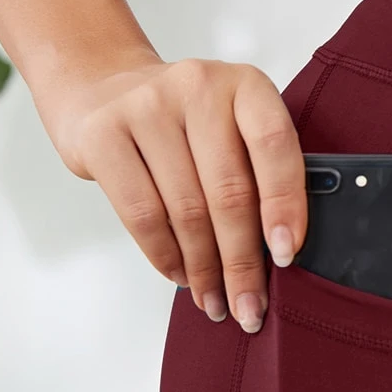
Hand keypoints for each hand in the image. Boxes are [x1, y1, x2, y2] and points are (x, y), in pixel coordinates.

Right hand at [38, 51, 306, 332]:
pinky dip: (165, 255)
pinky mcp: (103, 135)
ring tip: (215, 301)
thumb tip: (281, 253)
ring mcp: (146, 107)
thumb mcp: (232, 126)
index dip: (284, 205)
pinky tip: (181, 275)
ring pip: (186, 210)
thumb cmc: (185, 124)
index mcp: (245, 85)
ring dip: (204, 269)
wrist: (104, 89)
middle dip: (242, 262)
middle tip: (250, 306)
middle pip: (229, 191)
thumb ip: (259, 171)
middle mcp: (198, 87)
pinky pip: (142, 213)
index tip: (287, 256)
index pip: (274, 146)